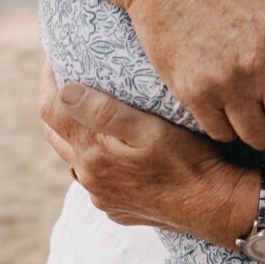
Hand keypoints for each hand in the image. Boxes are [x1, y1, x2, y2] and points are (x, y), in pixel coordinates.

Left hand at [38, 63, 254, 245]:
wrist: (216, 207)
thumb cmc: (189, 161)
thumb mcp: (151, 129)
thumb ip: (104, 112)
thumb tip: (64, 91)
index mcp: (93, 155)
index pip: (52, 110)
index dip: (48, 80)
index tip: (54, 56)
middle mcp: (90, 179)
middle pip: (55, 133)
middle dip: (55, 102)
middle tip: (67, 74)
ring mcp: (102, 196)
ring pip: (73, 157)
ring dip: (73, 131)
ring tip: (88, 105)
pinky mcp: (116, 207)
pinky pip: (94, 177)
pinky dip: (94, 156)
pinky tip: (114, 144)